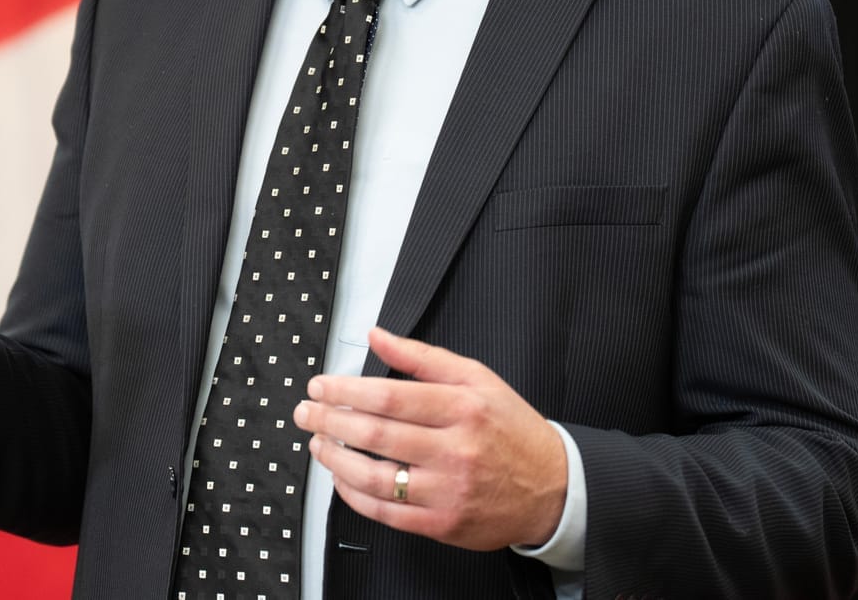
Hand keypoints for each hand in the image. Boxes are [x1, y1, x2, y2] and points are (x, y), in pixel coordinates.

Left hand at [293, 327, 567, 550]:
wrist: (551, 486)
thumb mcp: (477, 378)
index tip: (320, 386)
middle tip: (306, 412)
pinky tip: (342, 478)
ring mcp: (448, 489)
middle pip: (375, 434)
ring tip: (317, 444)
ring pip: (375, 476)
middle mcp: (456, 448)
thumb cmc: (510, 429)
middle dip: (329, 421)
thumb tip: (377, 336)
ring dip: (334, 459)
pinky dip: (354, 494)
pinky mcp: (443, 523)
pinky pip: (386, 511)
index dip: (345, 390)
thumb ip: (422, 357)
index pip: (389, 395)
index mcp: (462, 407)